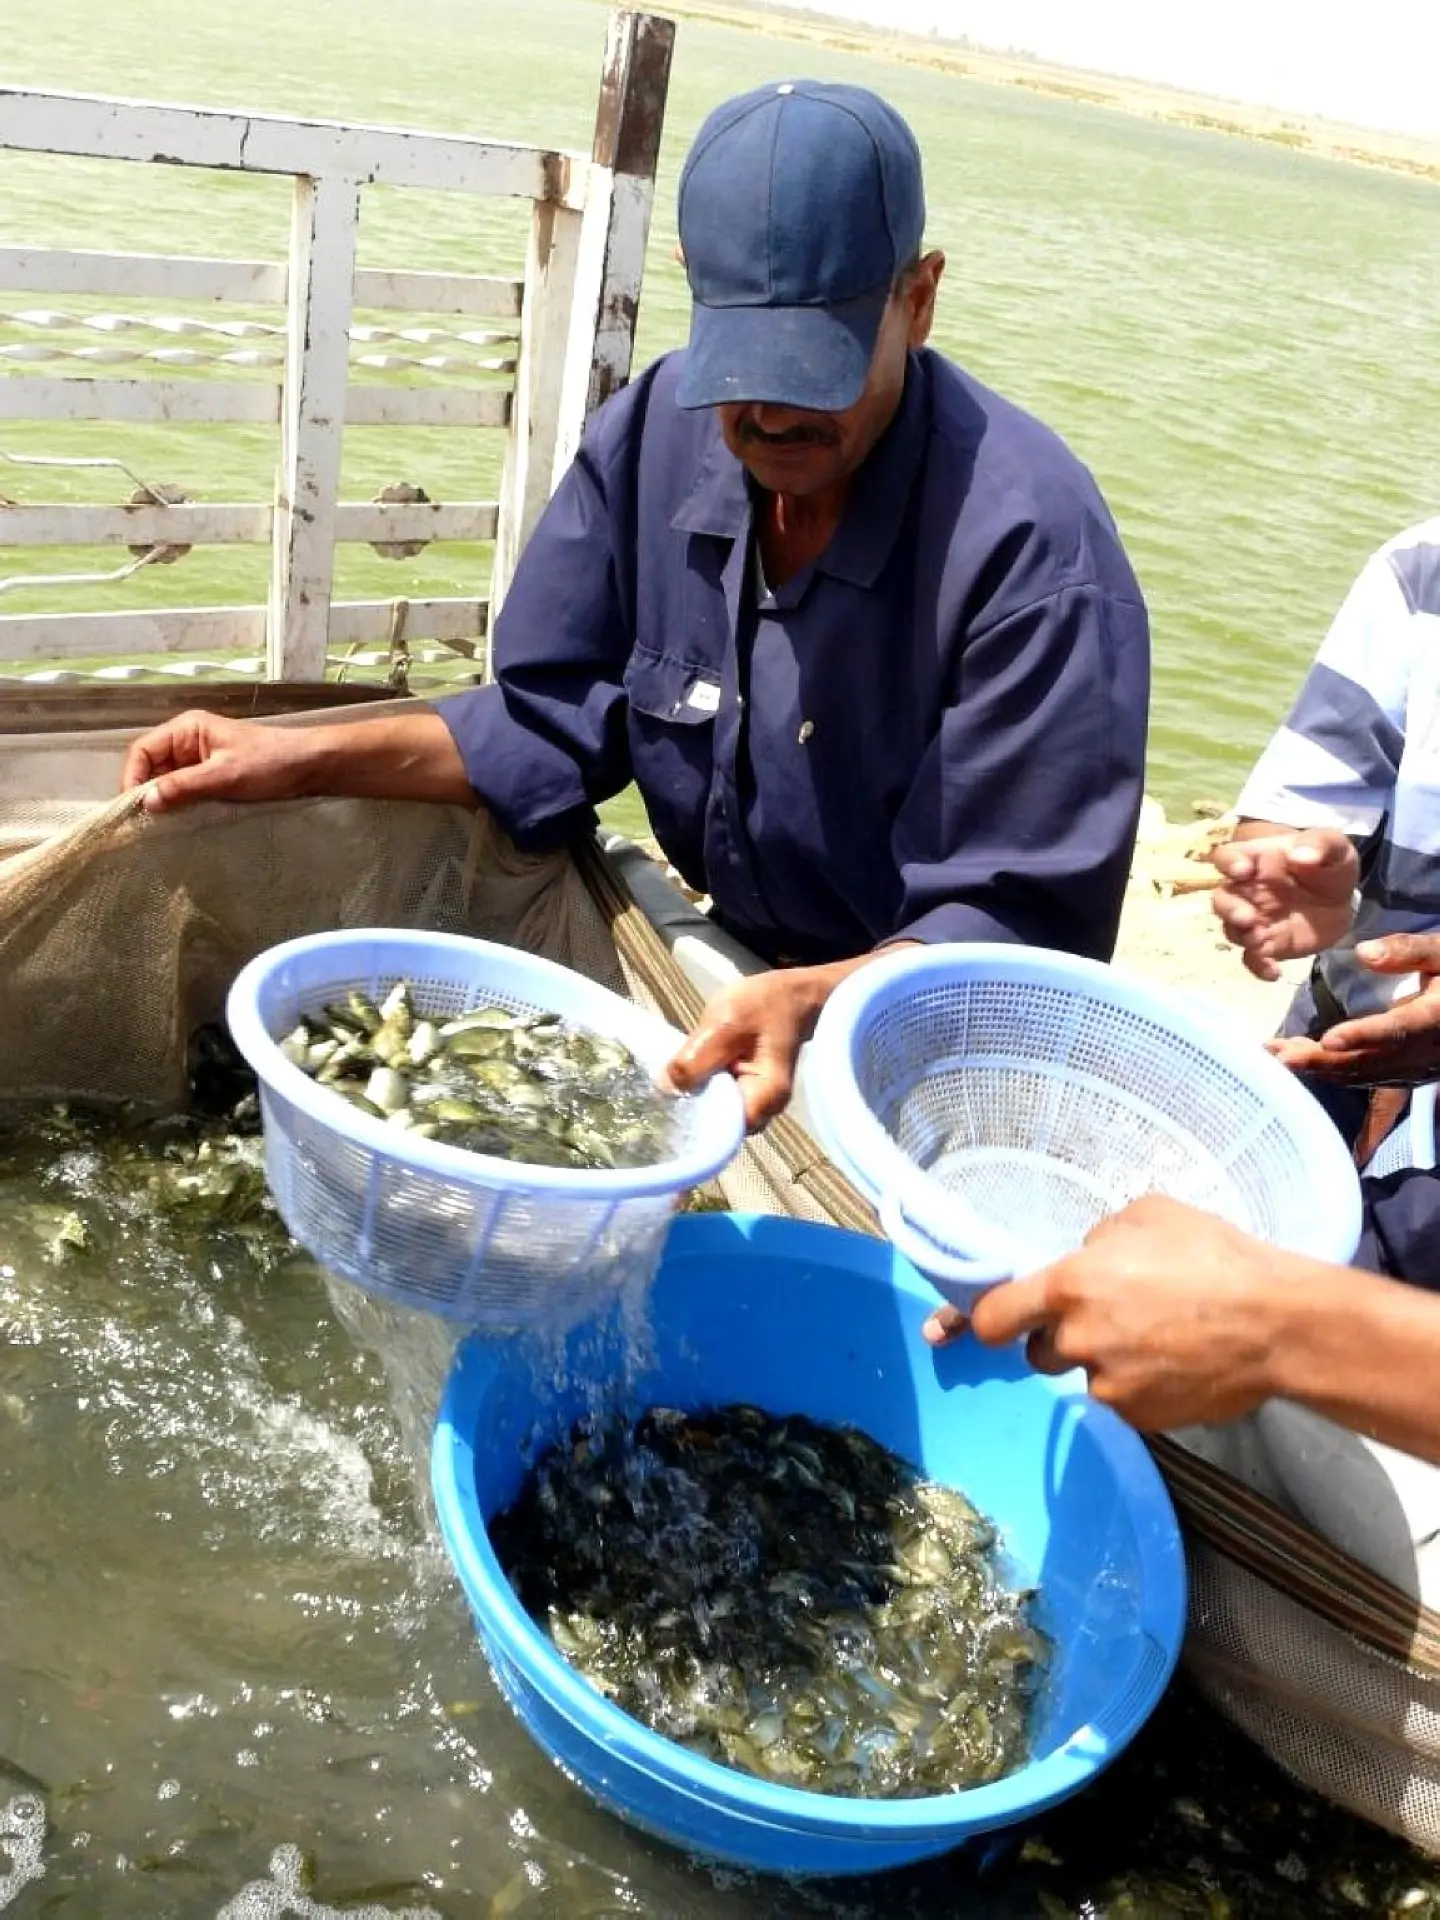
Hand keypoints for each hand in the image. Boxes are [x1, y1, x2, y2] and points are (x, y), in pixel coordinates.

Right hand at [121, 710, 317, 811]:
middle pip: (151, 768)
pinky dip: (180, 806)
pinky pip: (186, 792)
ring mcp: (199, 761)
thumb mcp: (225, 775)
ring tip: (160, 827)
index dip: (132, 777)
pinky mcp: (212, 779)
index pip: (142, 751)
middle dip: (146, 793)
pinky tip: (180, 823)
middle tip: (144, 824)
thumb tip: (146, 802)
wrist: (310, 767)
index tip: (134, 807)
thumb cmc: (270, 763)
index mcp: (186, 729)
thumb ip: (184, 787)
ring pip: (167, 783)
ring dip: (164, 802)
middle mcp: (187, 742)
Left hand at [664, 969, 824, 1131]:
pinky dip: (701, 1089)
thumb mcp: (724, 1024)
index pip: (719, 1131)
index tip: (663, 1103)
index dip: (689, 1118)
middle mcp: (764, 1111)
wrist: (791, 995)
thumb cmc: (765, 1004)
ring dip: (693, 1097)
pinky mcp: (746, 1094)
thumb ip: (695, 1059)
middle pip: (716, 1126)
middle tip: (659, 1089)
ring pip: (714, 1113)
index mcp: (765, 1098)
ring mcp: (756, 1105)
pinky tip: (686, 1074)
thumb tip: (664, 1090)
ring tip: (670, 1079)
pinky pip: (718, 1101)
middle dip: (688, 1108)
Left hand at [920, 1195, 1314, 1430]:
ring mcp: (1107, 1386)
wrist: (1277, 1325)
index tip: (974, 1325)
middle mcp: (1078, 1340)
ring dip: (1104, 1361)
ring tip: (1158, 1338)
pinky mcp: (1139, 1418)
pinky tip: (1177, 1362)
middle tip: (1110, 1317)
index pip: (992, 1315)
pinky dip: (1139, 1385)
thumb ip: (1100, 1239)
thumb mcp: (1148, 1216)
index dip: (979, 1320)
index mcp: (1070, 1286)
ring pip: (1085, 1375)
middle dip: (1062, 1337)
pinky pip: (1122, 1400)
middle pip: (1039, 1350)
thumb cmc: (1215, 1257)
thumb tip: (1085, 1255)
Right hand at [1210, 828, 1358, 980]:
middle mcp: (1246, 891)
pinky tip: (1274, 972)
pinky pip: (1253, 958)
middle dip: (1229, 909)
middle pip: (1222, 898)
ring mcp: (1254, 920)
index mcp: (1255, 860)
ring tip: (1260, 940)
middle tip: (1248, 917)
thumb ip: (1319, 844)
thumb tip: (1298, 856)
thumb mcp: (1333, 846)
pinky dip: (1258, 966)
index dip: (1229, 863)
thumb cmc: (1329, 865)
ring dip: (1242, 936)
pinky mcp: (1267, 943)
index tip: (1244, 870)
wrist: (1342, 899)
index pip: (1227, 857)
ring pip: (1233, 929)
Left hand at [1268, 932, 1439, 1087]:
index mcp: (1438, 1017)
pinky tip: (1305, 1065)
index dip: (1362, 1036)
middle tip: (1276, 1056)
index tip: (1327, 1040)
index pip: (1396, 1029)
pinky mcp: (1412, 1073)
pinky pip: (1371, 1078)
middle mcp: (1428, 1050)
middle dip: (1321, 1060)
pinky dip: (1336, 1073)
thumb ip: (1408, 950)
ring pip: (1366, 1073)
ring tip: (1276, 1058)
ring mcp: (1420, 1067)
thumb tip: (1364, 953)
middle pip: (1371, 1059)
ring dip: (1320, 1068)